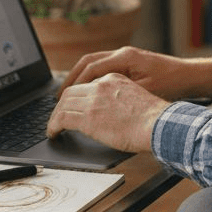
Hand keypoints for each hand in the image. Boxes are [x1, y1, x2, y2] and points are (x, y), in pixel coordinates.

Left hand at [45, 73, 169, 152]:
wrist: (158, 124)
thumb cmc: (154, 118)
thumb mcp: (136, 99)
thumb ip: (121, 101)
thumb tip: (113, 114)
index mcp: (114, 79)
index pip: (87, 84)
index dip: (76, 96)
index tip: (72, 105)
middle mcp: (101, 86)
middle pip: (70, 91)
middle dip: (61, 104)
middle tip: (57, 116)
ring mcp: (93, 101)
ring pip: (63, 104)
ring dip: (55, 117)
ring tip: (53, 127)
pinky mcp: (87, 118)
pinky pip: (61, 119)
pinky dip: (53, 126)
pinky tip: (53, 133)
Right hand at [62, 46, 211, 102]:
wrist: (191, 76)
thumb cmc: (172, 84)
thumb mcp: (145, 92)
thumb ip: (119, 93)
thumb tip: (94, 101)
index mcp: (124, 57)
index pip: (90, 68)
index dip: (74, 84)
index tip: (62, 99)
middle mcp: (122, 53)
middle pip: (87, 62)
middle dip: (71, 80)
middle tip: (58, 98)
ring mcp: (126, 57)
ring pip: (94, 64)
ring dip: (79, 78)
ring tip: (67, 96)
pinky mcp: (130, 63)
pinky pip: (103, 68)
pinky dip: (91, 79)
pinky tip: (87, 93)